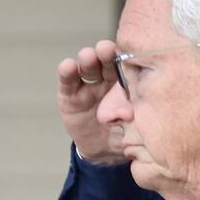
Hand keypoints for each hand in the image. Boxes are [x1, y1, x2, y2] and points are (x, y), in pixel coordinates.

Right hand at [55, 41, 126, 165]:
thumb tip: (128, 114)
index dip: (127, 56)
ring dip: (88, 60)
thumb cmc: (124, 133)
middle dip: (106, 53)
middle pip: (107, 61)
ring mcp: (88, 86)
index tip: (129, 52)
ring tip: (87, 57)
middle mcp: (108, 78)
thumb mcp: (132, 129)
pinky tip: (68, 66)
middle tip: (106, 49)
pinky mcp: (70, 95)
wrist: (103, 150)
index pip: (128, 64)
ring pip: (88, 68)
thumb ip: (131, 120)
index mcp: (128, 81)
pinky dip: (67, 72)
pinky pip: (68, 82)